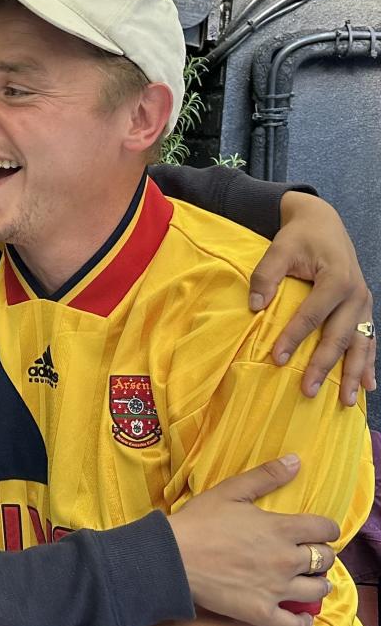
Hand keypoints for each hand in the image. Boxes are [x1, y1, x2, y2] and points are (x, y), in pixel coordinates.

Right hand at [170, 454, 336, 625]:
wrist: (172, 558)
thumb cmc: (198, 522)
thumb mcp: (230, 492)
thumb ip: (265, 476)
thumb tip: (296, 461)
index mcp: (282, 529)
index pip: (325, 529)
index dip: (326, 528)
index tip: (317, 531)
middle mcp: (287, 560)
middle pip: (325, 559)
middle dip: (320, 554)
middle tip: (307, 555)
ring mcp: (277, 589)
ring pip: (317, 590)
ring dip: (316, 583)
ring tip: (305, 581)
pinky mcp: (262, 613)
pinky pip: (295, 624)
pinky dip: (300, 620)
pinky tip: (295, 615)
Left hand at [250, 191, 375, 403]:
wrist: (323, 223)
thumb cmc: (300, 237)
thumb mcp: (280, 247)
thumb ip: (266, 274)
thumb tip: (255, 305)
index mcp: (336, 279)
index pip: (312, 315)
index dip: (294, 338)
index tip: (276, 359)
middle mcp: (356, 294)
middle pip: (338, 337)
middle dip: (325, 367)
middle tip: (308, 392)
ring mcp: (363, 304)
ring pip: (360, 344)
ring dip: (354, 374)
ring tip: (347, 403)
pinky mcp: (363, 309)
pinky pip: (369, 340)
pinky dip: (369, 363)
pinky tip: (369, 387)